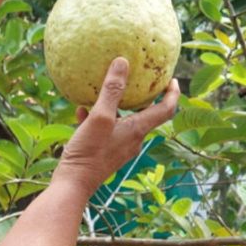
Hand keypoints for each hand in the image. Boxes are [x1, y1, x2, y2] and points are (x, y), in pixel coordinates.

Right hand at [52, 57, 179, 193]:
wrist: (73, 184)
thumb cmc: (89, 152)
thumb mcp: (100, 117)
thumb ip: (112, 90)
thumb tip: (123, 62)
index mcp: (138, 130)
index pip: (166, 109)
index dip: (172, 93)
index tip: (171, 79)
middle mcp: (133, 139)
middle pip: (146, 114)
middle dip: (143, 97)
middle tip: (137, 80)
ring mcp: (118, 147)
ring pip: (123, 121)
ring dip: (115, 106)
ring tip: (102, 92)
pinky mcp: (104, 152)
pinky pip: (105, 130)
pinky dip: (97, 118)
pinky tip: (81, 112)